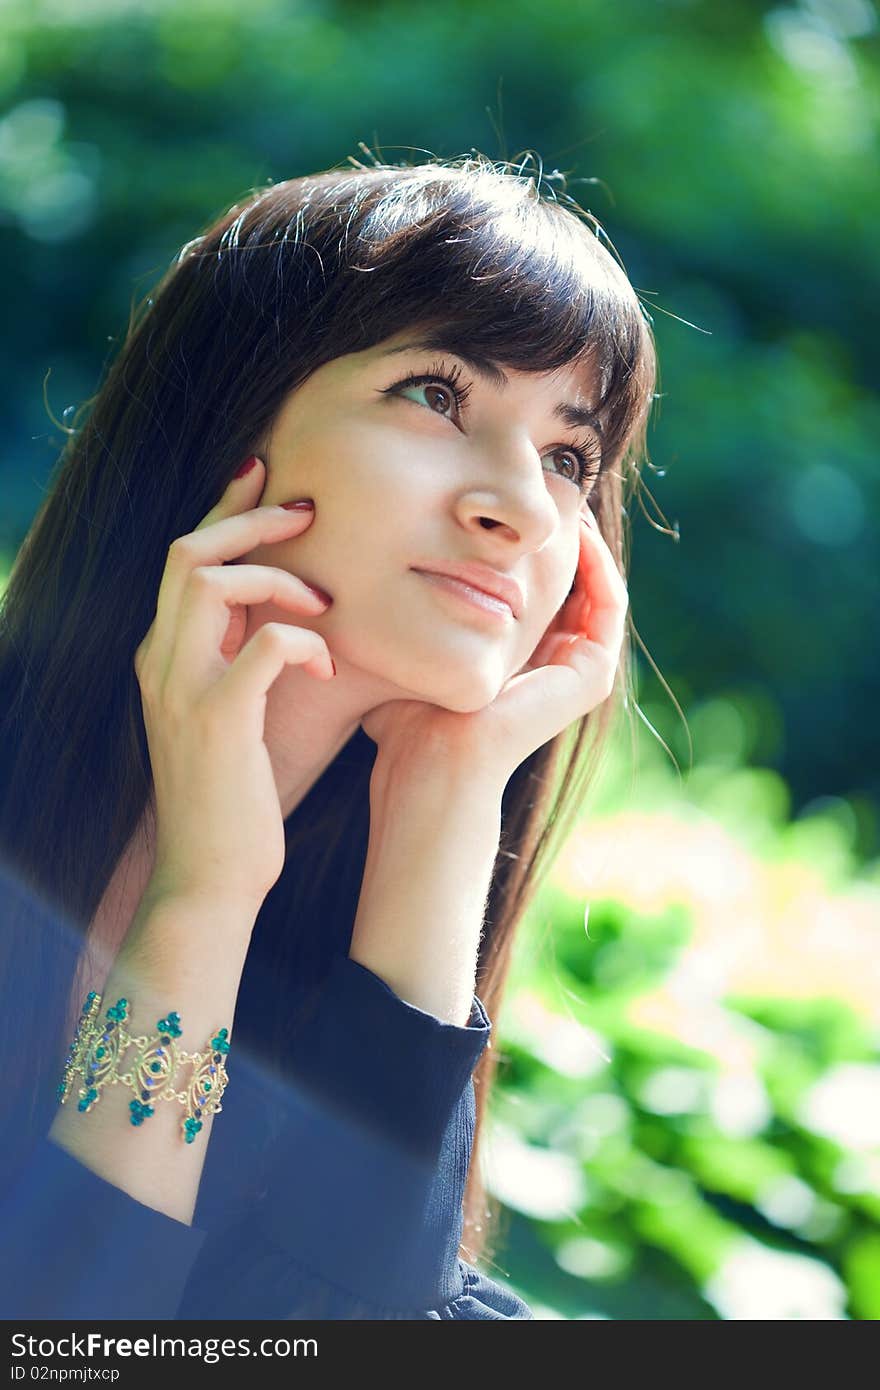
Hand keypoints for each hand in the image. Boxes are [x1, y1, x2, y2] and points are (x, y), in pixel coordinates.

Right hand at [133, 458, 335, 914]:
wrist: (209, 876)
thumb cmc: (235, 799)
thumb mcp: (233, 716)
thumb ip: (243, 662)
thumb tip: (296, 619)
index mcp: (164, 655)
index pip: (184, 559)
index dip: (225, 510)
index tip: (268, 479)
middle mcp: (160, 661)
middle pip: (188, 551)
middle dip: (248, 517)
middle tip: (306, 511)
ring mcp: (182, 688)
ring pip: (207, 579)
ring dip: (278, 576)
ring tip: (325, 604)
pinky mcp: (218, 719)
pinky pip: (264, 645)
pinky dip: (303, 639)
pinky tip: (330, 661)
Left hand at [359, 508, 628, 790]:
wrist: (432, 760)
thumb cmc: (405, 715)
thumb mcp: (411, 645)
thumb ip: (408, 615)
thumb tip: (363, 571)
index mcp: (518, 662)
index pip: (536, 591)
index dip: (528, 546)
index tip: (506, 505)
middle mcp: (553, 666)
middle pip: (569, 585)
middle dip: (561, 536)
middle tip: (547, 488)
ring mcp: (579, 673)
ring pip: (594, 589)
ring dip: (584, 542)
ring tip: (567, 501)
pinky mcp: (593, 676)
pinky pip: (608, 605)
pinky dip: (598, 565)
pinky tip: (576, 531)